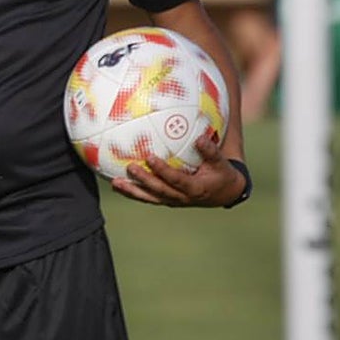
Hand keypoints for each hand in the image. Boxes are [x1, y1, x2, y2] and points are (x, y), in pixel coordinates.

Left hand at [110, 132, 245, 207]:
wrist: (223, 193)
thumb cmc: (220, 173)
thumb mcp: (221, 163)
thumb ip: (211, 151)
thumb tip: (199, 138)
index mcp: (195, 189)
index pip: (176, 180)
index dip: (163, 171)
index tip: (150, 157)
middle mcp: (182, 198)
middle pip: (159, 190)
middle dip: (144, 180)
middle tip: (130, 167)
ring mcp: (172, 201)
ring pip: (150, 197)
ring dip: (132, 191)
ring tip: (115, 183)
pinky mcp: (166, 200)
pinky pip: (147, 197)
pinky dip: (133, 192)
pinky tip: (117, 185)